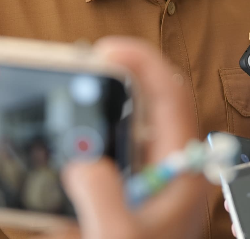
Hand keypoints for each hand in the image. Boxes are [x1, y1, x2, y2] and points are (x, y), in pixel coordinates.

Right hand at [50, 38, 205, 238]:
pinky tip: (67, 149)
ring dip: (106, 108)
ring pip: (133, 127)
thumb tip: (81, 160)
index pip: (171, 95)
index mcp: (182, 173)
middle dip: (121, 77)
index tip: (106, 49)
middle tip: (84, 67)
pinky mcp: (134, 199)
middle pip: (154, 103)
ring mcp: (153, 184)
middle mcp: (172, 172)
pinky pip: (114, 157)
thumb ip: (99, 196)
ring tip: (75, 95)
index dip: (142, 61)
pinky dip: (92, 144)